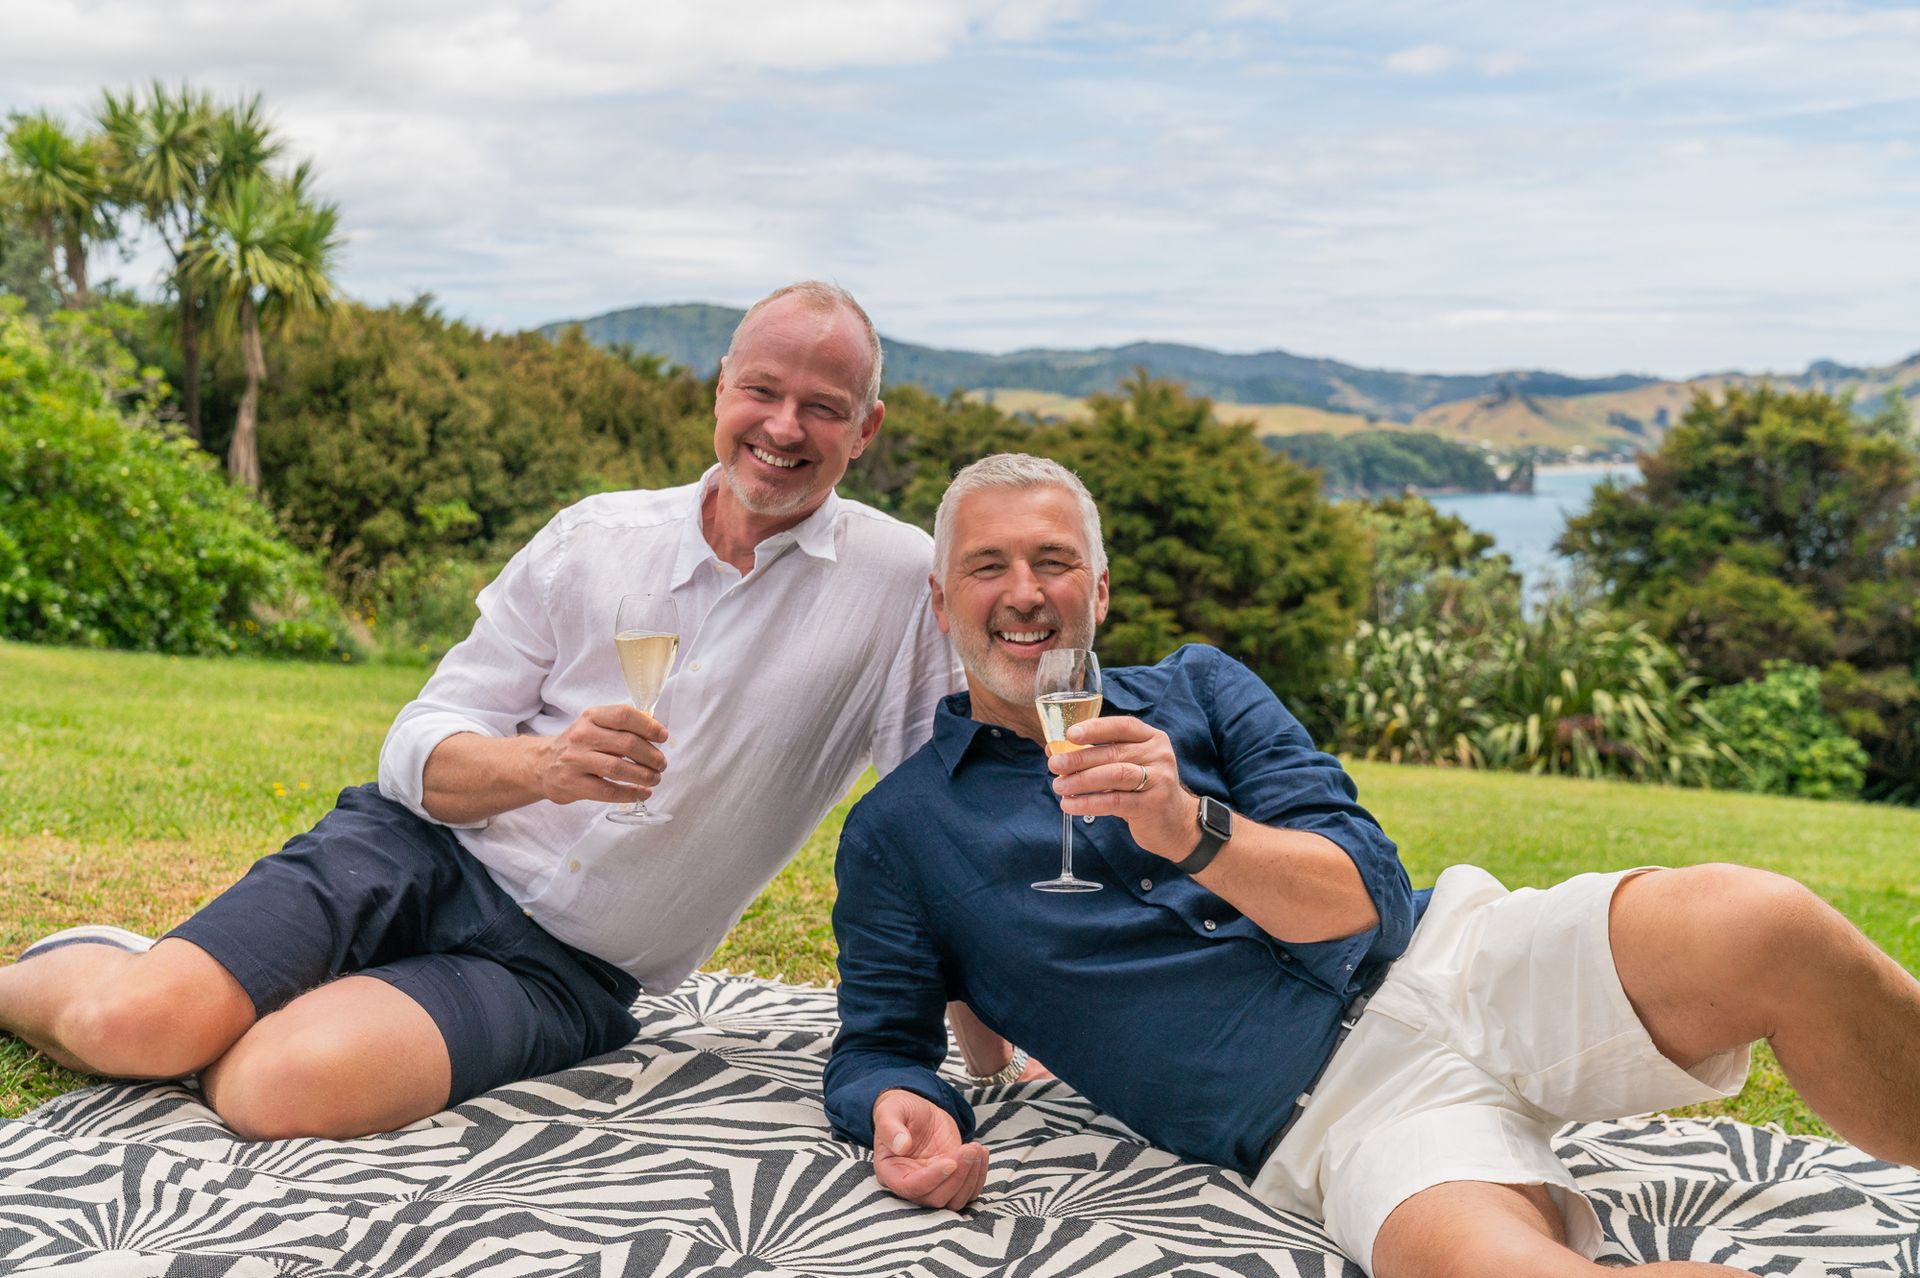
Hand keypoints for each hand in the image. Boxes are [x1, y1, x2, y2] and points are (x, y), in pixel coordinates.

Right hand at [537, 704, 668, 804]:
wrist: (541, 765)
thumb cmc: (578, 745)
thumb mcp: (595, 726)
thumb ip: (622, 725)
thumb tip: (655, 727)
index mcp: (591, 717)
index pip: (623, 715)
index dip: (648, 726)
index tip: (663, 737)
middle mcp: (582, 736)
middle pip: (626, 744)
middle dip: (651, 755)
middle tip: (661, 764)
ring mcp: (576, 760)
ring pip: (618, 768)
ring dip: (643, 775)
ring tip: (655, 778)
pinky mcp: (573, 784)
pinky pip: (608, 791)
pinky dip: (630, 793)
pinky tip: (642, 793)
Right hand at [872, 1089, 988, 1210]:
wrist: (916, 1113)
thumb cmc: (898, 1112)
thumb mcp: (890, 1111)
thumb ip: (890, 1127)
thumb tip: (901, 1145)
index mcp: (891, 1172)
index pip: (911, 1188)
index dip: (932, 1179)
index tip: (950, 1162)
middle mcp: (912, 1184)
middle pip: (936, 1198)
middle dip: (957, 1177)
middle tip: (970, 1150)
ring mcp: (933, 1185)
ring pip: (954, 1200)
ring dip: (971, 1178)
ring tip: (976, 1149)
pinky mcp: (951, 1180)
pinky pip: (968, 1191)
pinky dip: (979, 1176)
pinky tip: (981, 1153)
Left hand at [1048, 715, 1201, 862]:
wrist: (1176, 823)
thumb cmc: (1144, 790)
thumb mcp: (1131, 765)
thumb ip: (1102, 755)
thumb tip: (1056, 750)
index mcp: (1152, 738)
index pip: (1122, 725)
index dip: (1095, 728)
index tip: (1069, 734)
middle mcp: (1159, 754)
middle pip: (1113, 752)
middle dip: (1078, 758)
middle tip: (1054, 765)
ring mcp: (1159, 779)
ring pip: (1114, 774)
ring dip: (1081, 780)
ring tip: (1059, 786)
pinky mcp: (1153, 804)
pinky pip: (1114, 801)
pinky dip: (1088, 802)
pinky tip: (1070, 805)